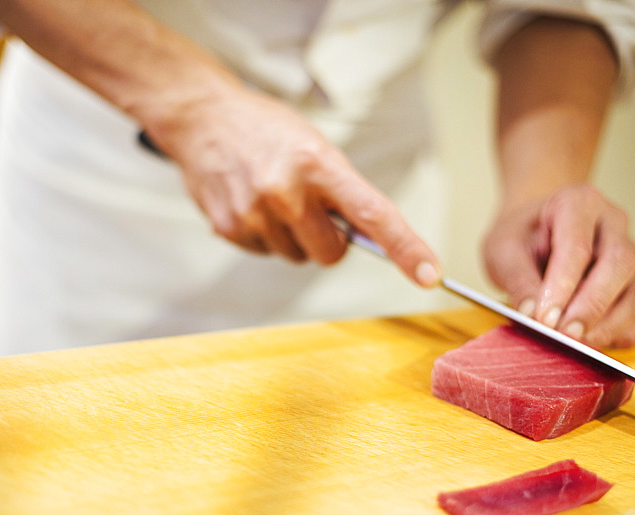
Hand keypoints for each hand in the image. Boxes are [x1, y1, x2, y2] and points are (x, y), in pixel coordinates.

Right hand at [151, 87, 440, 287]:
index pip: (372, 214)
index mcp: (318, 163)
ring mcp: (255, 213)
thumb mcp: (314, 146)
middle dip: (328, 239)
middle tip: (310, 208)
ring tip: (273, 198)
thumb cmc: (268, 132)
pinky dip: (264, 236)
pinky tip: (251, 203)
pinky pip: (265, 253)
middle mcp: (286, 191)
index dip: (405, 248)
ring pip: (296, 256)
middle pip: (330, 253)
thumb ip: (341, 189)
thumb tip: (366, 239)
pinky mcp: (229, 228)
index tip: (430, 275)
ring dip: (293, 237)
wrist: (204, 119)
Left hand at [483, 185, 634, 348]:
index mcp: (578, 204)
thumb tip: (533, 315)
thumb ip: (517, 279)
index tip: (545, 318)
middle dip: (592, 306)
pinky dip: (630, 333)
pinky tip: (599, 342)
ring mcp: (631, 256)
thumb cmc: (521, 239)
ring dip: (609, 326)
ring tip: (576, 345)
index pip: (577, 246)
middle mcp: (613, 226)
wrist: (534, 233)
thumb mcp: (502, 251)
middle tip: (566, 335)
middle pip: (619, 264)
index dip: (562, 286)